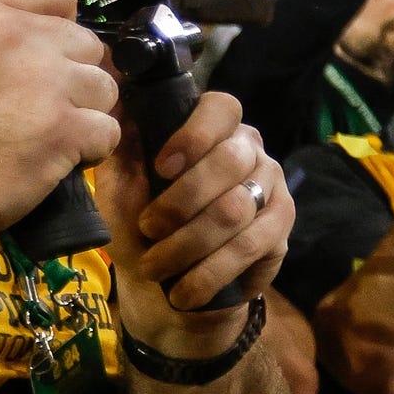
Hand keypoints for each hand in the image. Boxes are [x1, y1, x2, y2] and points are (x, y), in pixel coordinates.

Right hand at [0, 0, 118, 230]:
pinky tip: (50, 157)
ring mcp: (41, 80)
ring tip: (42, 131)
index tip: (43, 54)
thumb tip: (63, 21)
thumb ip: (8, 31)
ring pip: (102, 88)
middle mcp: (16, 36)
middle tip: (37, 103)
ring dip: (82, 112)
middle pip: (87, 45)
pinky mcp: (59, 128)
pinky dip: (87, 150)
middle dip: (71, 75)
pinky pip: (106, 131)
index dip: (59, 25)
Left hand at [98, 93, 292, 351]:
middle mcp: (250, 151)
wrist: (164, 279)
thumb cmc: (139, 222)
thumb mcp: (119, 185)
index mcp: (212, 129)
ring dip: (187, 244)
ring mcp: (272, 188)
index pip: (221, 109)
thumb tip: (113, 104)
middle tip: (147, 229)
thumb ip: (120, 148)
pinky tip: (184, 290)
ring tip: (155, 267)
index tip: (160, 168)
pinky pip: (250, 247)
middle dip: (181, 201)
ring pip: (236, 209)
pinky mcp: (281, 229)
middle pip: (231, 161)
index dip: (194, 136)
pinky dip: (210, 272)